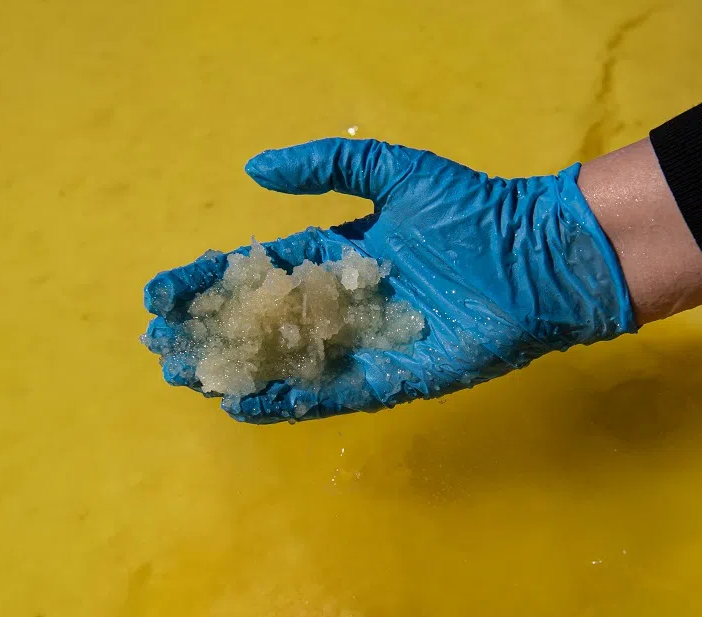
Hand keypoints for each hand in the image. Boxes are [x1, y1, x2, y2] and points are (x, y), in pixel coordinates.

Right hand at [141, 138, 636, 423]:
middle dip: (214, 330)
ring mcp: (368, 344)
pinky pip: (334, 394)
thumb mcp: (395, 171)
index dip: (214, 279)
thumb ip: (329, 167)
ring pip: (291, 362)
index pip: (264, 268)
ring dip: (239, 370)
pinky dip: (290, 401)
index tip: (163, 292)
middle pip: (267, 320)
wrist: (539, 258)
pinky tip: (245, 404)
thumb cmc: (474, 211)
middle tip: (162, 344)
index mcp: (342, 252)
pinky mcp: (394, 379)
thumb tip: (253, 170)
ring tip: (188, 376)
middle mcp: (347, 302)